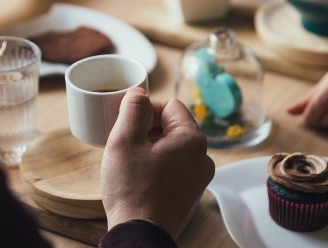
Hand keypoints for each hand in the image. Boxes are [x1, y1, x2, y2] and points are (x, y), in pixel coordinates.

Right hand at [101, 87, 214, 238]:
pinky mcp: (189, 192)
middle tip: (126, 147)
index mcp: (192, 139)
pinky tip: (139, 179)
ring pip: (171, 147)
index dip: (145, 111)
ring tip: (131, 165)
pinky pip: (173, 167)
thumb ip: (133, 108)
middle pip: (171, 126)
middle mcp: (203, 157)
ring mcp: (198, 177)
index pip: (169, 105)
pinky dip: (156, 167)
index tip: (128, 126)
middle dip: (146, 130)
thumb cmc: (132, 190)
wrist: (139, 235)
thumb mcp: (124, 139)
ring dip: (150, 149)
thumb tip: (139, 93)